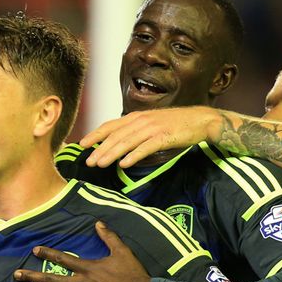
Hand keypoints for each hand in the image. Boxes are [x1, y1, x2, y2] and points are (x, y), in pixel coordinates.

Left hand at [13, 222, 149, 281]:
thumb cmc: (133, 274)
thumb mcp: (122, 251)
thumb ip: (109, 237)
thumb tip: (99, 223)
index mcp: (86, 268)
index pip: (62, 258)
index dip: (47, 253)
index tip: (34, 250)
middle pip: (50, 279)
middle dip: (31, 277)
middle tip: (15, 275)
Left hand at [79, 106, 221, 167]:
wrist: (200, 120)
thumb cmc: (174, 124)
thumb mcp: (150, 124)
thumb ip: (133, 132)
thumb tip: (117, 145)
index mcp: (136, 117)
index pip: (110, 126)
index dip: (95, 135)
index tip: (82, 145)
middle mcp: (141, 121)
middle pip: (115, 136)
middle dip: (99, 149)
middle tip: (88, 161)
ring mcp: (152, 128)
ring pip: (127, 142)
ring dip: (111, 153)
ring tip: (100, 164)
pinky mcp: (164, 137)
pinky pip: (145, 147)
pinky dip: (133, 156)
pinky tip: (124, 164)